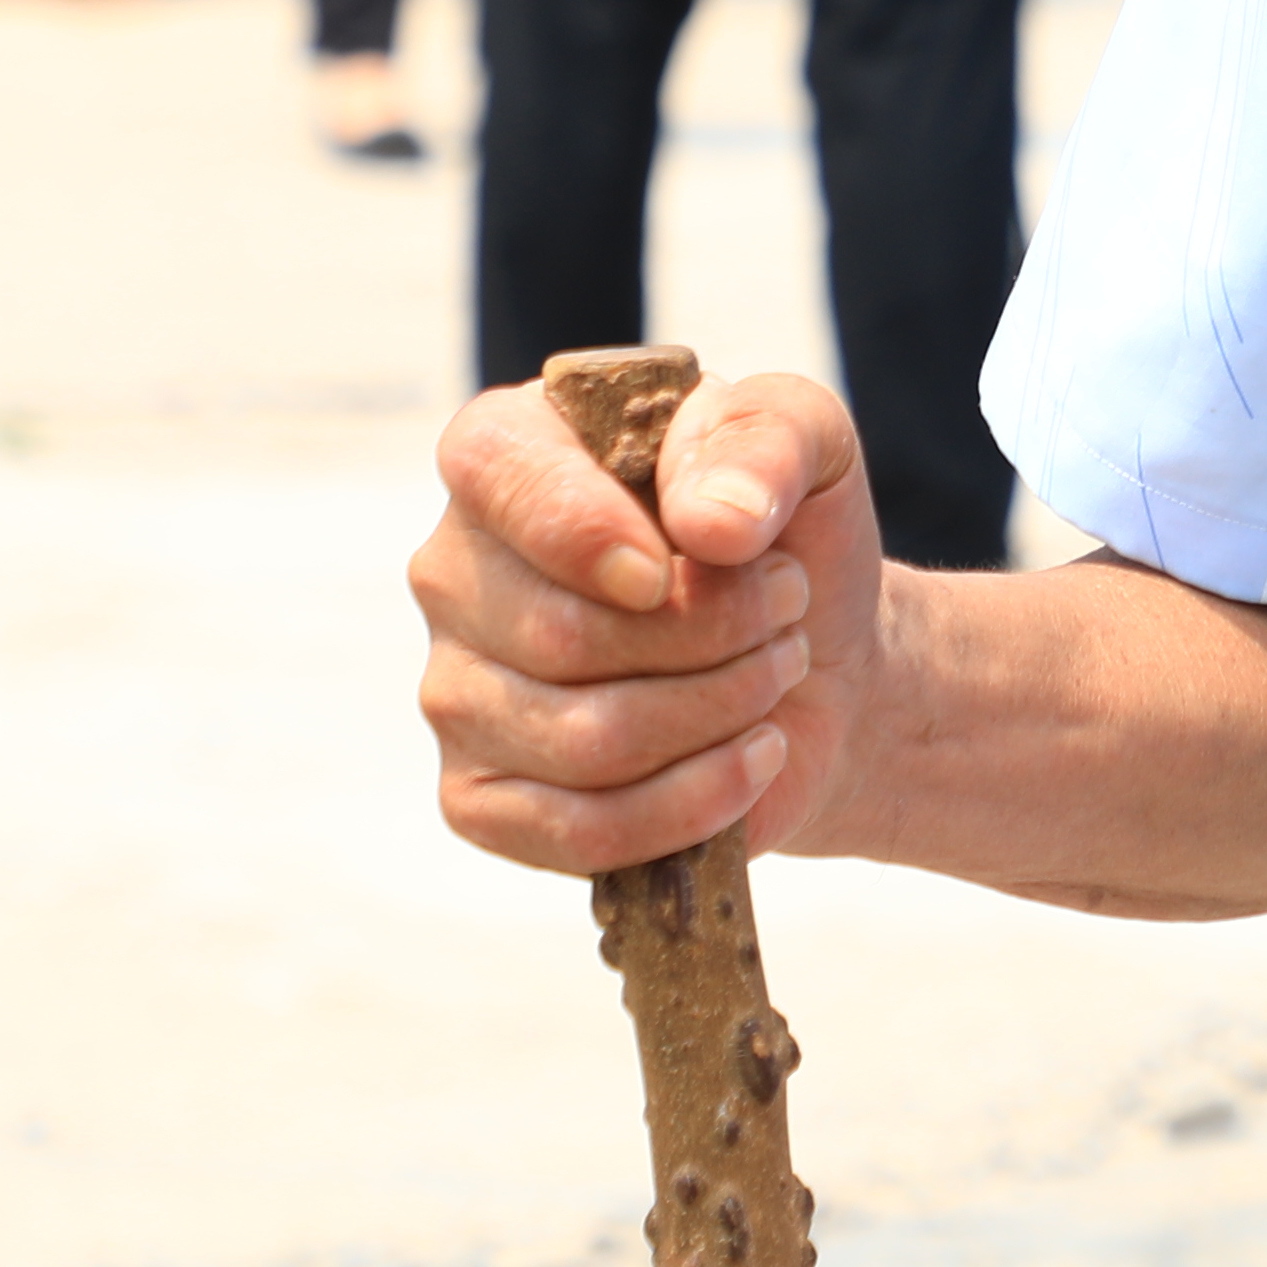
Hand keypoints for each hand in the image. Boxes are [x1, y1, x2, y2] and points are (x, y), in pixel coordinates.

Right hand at [412, 367, 882, 873]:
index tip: (677, 564)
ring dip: (721, 710)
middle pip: (564, 634)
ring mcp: (456, 694)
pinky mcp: (482, 801)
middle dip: (714, 632)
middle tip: (786, 609)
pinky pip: (580, 830)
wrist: (811, 659)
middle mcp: (454, 572)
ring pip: (586, 739)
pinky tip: (754, 757)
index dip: (590, 528)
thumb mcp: (807, 440)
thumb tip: (709, 523)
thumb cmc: (783, 535)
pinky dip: (695, 803)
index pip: (501, 476)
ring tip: (778, 671)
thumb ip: (764, 435)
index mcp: (504, 454)